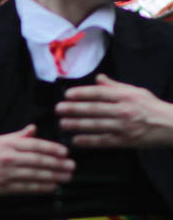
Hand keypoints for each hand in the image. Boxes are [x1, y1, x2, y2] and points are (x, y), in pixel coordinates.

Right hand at [0, 125, 73, 196]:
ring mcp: (6, 174)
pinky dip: (40, 188)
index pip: (35, 145)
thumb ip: (17, 136)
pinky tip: (51, 187)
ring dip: (53, 177)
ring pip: (35, 175)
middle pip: (38, 161)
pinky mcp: (4, 187)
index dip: (52, 149)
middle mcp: (8, 158)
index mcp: (7, 144)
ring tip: (66, 177)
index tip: (65, 152)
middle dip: (57, 164)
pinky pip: (26, 188)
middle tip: (71, 166)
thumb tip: (34, 129)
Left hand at [57, 75, 172, 147]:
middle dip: (74, 109)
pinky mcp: (125, 141)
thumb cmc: (151, 107)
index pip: (100, 93)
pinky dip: (89, 141)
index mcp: (126, 96)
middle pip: (94, 109)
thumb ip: (115, 86)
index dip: (82, 93)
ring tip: (62, 124)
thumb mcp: (136, 92)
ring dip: (77, 125)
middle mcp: (124, 110)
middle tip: (58, 109)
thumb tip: (97, 78)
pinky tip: (76, 140)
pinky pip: (103, 141)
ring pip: (96, 125)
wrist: (171, 125)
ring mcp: (124, 126)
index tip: (67, 95)